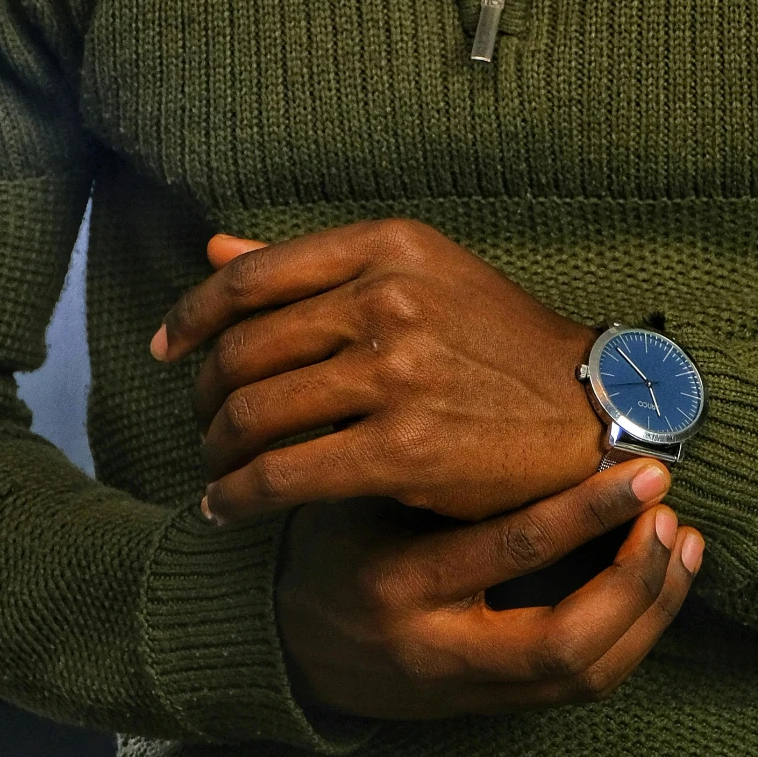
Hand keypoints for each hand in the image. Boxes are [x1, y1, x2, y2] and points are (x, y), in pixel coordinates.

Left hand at [151, 219, 603, 522]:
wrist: (589, 408)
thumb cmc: (499, 343)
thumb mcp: (419, 274)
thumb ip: (316, 267)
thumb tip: (215, 247)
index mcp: (387, 246)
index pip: (251, 277)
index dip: (193, 315)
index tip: (168, 347)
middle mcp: (387, 298)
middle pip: (243, 349)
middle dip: (204, 393)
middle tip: (202, 423)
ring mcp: (395, 373)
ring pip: (254, 413)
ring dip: (217, 450)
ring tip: (217, 467)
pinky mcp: (403, 448)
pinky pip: (283, 476)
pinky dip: (239, 498)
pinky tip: (229, 510)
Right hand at [275, 458, 703, 719]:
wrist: (286, 647)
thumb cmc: (328, 538)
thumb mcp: (347, 489)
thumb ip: (406, 447)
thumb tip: (483, 372)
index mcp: (396, 582)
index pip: (507, 551)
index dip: (585, 512)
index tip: (640, 466)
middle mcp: (434, 650)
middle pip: (561, 643)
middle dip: (632, 582)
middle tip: (673, 515)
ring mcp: (467, 690)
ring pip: (583, 676)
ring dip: (648, 612)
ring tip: (684, 543)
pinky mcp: (491, 708)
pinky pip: (581, 687)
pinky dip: (634, 636)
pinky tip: (662, 582)